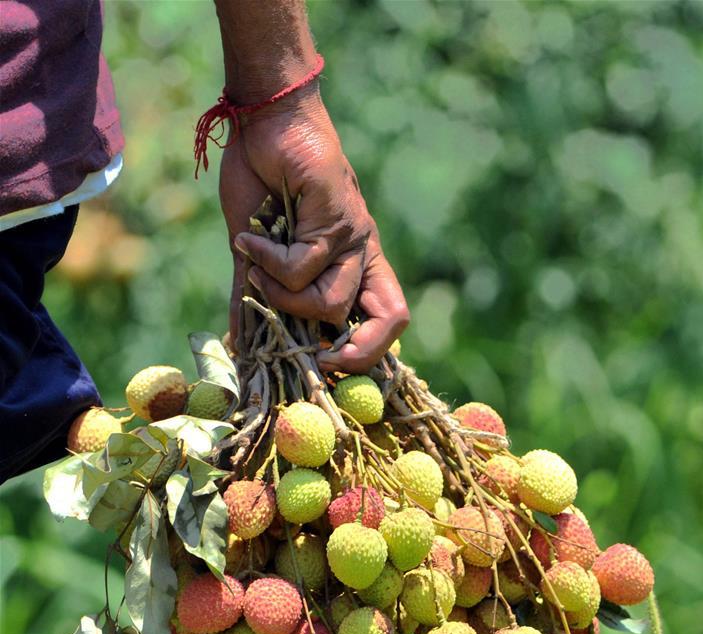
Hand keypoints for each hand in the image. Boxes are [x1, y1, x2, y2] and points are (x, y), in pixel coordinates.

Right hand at [218, 86, 408, 372]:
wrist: (263, 126)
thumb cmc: (262, 184)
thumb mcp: (259, 254)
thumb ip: (257, 294)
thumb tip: (239, 344)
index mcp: (353, 264)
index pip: (390, 318)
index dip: (373, 350)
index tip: (330, 363)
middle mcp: (360, 253)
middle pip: (381, 323)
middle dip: (347, 351)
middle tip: (314, 355)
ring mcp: (353, 236)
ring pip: (330, 304)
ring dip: (282, 296)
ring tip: (255, 262)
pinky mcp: (339, 217)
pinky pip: (303, 268)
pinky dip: (266, 262)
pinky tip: (248, 239)